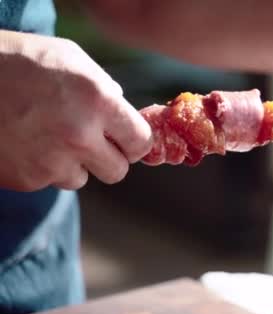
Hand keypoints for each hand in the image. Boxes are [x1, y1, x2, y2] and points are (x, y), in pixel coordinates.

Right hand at [0, 30, 151, 190]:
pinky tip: (25, 141)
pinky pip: (48, 180)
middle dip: (110, 158)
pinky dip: (41, 166)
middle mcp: (80, 137)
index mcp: (98, 101)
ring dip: (72, 163)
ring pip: (81, 177)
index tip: (128, 140)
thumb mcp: (71, 59)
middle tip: (93, 143)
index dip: (136, 142)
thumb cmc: (16, 60)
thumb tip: (123, 112)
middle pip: (118, 171)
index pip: (141, 142)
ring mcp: (52, 162)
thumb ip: (105, 88)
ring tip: (47, 135)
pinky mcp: (27, 180)